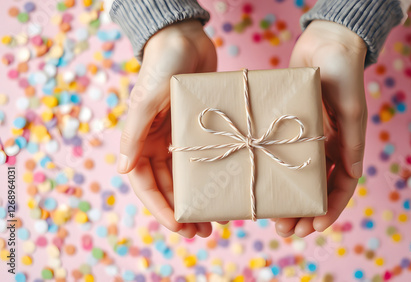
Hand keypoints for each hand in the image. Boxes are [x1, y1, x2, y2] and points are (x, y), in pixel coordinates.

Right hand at [117, 20, 218, 237]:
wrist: (186, 39)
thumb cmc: (163, 65)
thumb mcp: (147, 98)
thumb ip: (134, 133)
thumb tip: (124, 169)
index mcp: (140, 139)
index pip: (145, 183)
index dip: (160, 207)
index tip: (179, 225)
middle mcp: (157, 142)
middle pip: (168, 186)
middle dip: (182, 211)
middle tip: (202, 233)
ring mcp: (178, 138)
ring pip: (187, 178)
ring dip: (198, 200)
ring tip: (215, 221)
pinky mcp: (198, 130)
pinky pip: (204, 160)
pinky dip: (212, 177)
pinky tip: (225, 190)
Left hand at [274, 20, 367, 236]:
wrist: (325, 43)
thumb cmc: (344, 74)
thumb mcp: (352, 110)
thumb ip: (352, 142)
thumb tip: (352, 175)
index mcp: (344, 146)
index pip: (340, 187)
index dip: (330, 209)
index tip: (315, 226)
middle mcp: (324, 146)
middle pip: (315, 189)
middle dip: (303, 212)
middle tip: (286, 230)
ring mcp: (305, 138)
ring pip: (295, 177)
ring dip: (286, 199)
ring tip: (272, 219)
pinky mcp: (284, 126)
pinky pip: (277, 154)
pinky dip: (271, 172)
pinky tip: (259, 184)